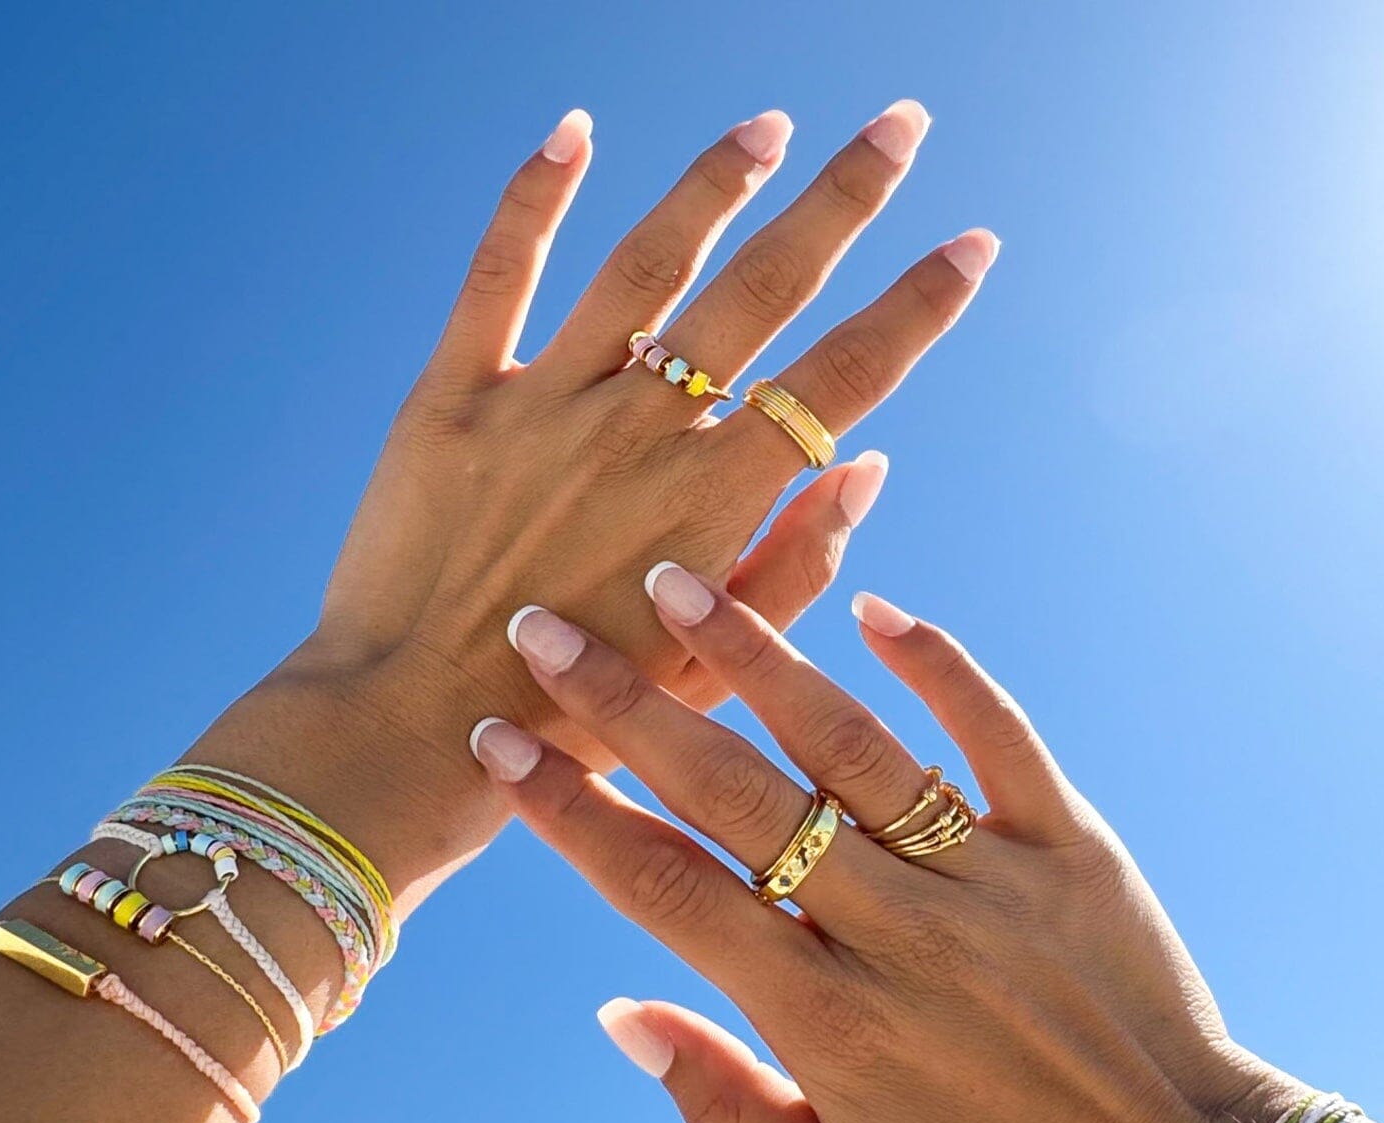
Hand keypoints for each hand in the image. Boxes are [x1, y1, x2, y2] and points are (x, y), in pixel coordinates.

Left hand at [205, 102, 996, 907]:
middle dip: (845, 200)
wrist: (411, 735)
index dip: (918, 307)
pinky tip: (574, 131)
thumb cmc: (575, 720)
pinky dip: (533, 197)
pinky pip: (498, 276)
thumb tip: (865, 466)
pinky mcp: (452, 401)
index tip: (972, 243)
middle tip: (899, 127)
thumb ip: (795, 569)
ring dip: (716, 183)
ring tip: (768, 127)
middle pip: (763, 290)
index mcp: (711, 505)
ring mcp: (542, 407)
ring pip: (645, 262)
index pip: (842, 379)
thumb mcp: (710, 674)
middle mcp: (637, 436)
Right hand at [466, 571, 1290, 1122]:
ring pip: (854, 747)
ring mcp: (992, 880)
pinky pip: (998, 734)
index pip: (670, 894)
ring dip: (758, 659)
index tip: (504, 747)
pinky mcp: (1073, 844)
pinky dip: (940, 667)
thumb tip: (618, 1010)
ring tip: (681, 581)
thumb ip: (726, 1108)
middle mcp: (900, 936)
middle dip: (629, 709)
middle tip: (547, 629)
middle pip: (739, 799)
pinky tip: (873, 606)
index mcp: (831, 1027)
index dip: (575, 815)